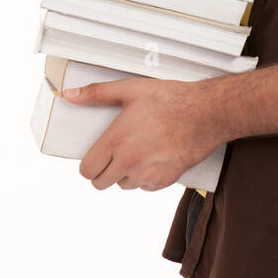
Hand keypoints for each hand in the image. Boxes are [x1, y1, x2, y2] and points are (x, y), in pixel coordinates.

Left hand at [62, 77, 222, 190]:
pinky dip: (146, 177)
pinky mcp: (164, 180)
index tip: (95, 158)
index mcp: (116, 141)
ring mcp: (147, 174)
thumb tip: (72, 95)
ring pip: (123, 185)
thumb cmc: (171, 100)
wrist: (205, 114)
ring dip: (126, 174)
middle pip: (101, 183)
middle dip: (104, 171)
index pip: (87, 170)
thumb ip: (98, 93)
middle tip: (113, 157)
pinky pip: (145, 187)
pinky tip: (153, 159)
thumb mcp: (131, 89)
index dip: (89, 165)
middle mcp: (129, 161)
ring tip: (137, 154)